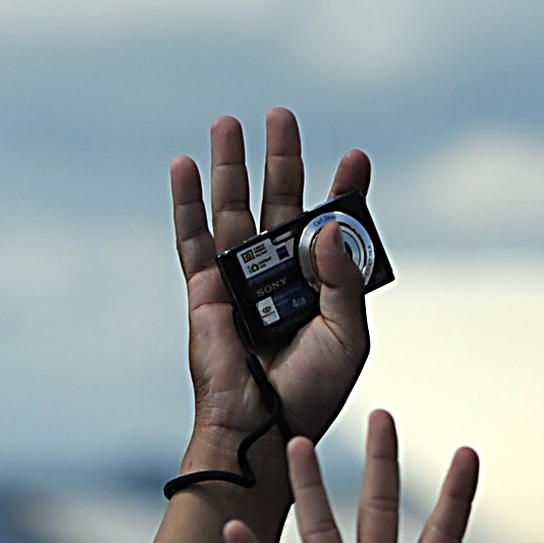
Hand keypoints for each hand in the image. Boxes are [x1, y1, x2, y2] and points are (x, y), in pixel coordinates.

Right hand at [174, 111, 374, 445]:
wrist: (266, 427)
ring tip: (232, 120)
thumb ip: (342, 281)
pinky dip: (187, 201)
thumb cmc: (313, 390)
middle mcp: (282, 275)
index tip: (356, 156)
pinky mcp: (205, 290)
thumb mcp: (348, 335)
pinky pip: (193, 239)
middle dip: (283, 159)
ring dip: (232, 165)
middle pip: (281, 204)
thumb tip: (325, 228)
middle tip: (283, 115)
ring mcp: (242, 279)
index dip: (344, 192)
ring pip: (235, 210)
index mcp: (323, 286)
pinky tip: (187, 163)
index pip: (334, 228)